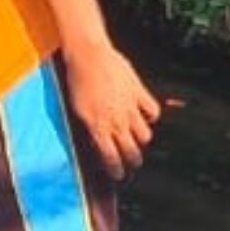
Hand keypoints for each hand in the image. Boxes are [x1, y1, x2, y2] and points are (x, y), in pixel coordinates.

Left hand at [64, 41, 163, 178]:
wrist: (89, 55)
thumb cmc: (77, 80)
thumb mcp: (77, 109)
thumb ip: (90, 127)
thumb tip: (96, 142)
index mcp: (98, 127)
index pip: (111, 158)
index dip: (116, 170)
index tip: (118, 175)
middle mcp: (117, 121)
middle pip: (132, 152)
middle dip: (133, 161)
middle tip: (132, 161)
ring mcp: (130, 107)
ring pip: (145, 135)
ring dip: (141, 139)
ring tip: (137, 138)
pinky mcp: (139, 92)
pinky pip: (153, 111)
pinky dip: (150, 116)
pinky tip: (144, 114)